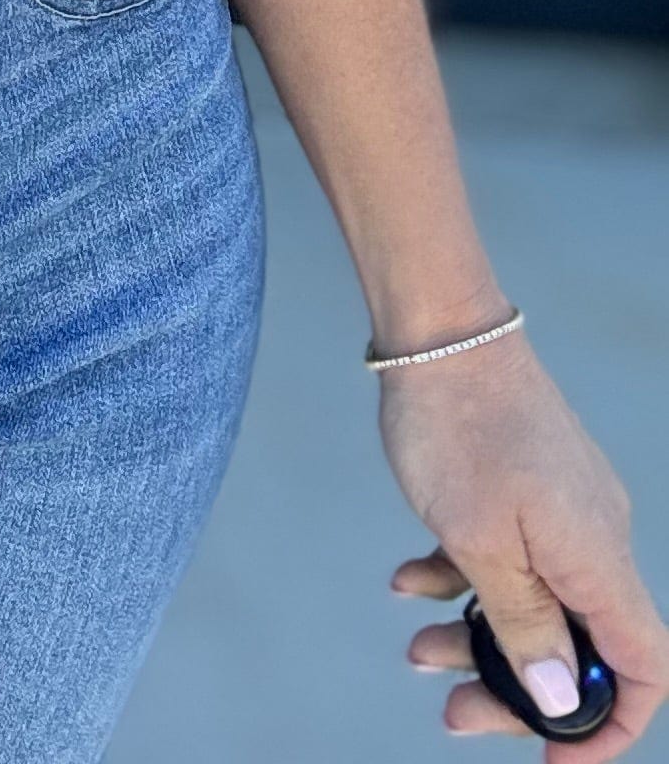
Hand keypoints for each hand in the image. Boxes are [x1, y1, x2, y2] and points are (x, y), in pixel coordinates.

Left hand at [384, 332, 666, 744]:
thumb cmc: (459, 428)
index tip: (553, 757)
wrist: (438, 328)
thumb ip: (523, 626)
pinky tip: (406, 580)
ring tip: (416, 649)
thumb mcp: (482, 544)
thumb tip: (561, 700)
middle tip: (455, 710)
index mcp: (599, 560)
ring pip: (532, 602)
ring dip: (477, 635)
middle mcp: (595, 539)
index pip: (641, 669)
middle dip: (518, 689)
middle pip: (578, 646)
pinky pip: (503, 555)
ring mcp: (561, 510)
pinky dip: (460, 577)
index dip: (609, 726)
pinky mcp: (524, 486)